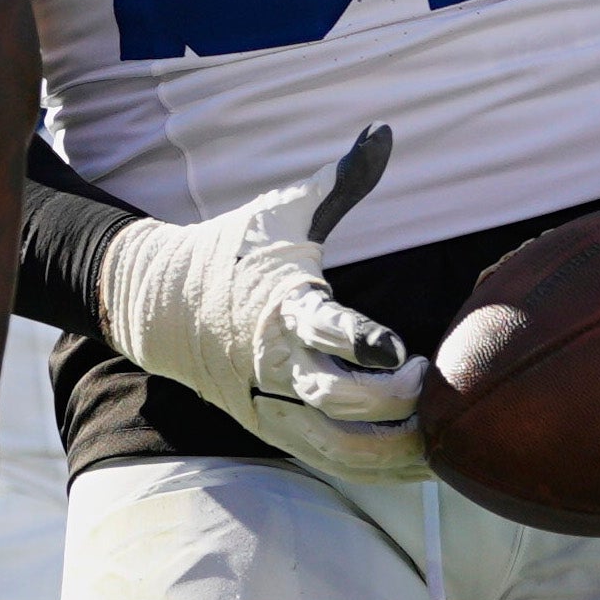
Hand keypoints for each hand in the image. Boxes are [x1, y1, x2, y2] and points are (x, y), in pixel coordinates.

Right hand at [94, 126, 429, 484]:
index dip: (360, 341)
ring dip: (392, 449)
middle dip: (391, 399)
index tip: (395, 347)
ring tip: (437, 433)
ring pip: (336, 447)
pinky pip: (331, 463)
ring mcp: (272, 403)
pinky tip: (418, 463)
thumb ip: (341, 179)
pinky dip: (377, 470)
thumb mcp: (285, 210)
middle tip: (425, 378)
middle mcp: (276, 362)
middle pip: (336, 399)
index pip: (323, 327)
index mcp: (282, 305)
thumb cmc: (236, 251)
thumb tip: (382, 130)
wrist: (161, 304)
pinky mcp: (274, 430)